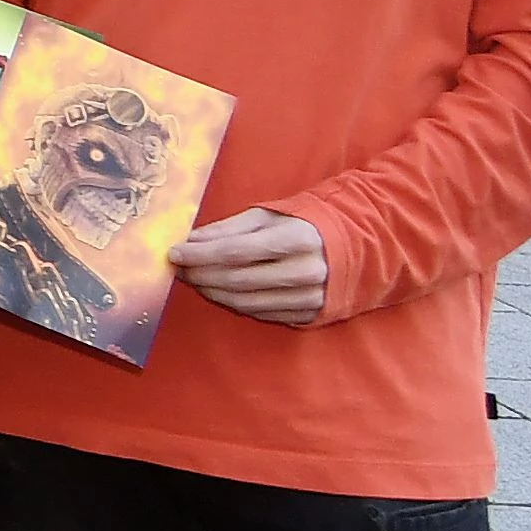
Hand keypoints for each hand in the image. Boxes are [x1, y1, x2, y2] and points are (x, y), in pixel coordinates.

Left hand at [172, 205, 329, 327]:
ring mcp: (309, 298)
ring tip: (194, 279)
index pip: (236, 251)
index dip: (200, 255)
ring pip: (246, 302)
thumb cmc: (305, 225)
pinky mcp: (309, 315)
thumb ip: (230, 228)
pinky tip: (220, 292)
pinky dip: (235, 304)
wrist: (357, 248)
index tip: (173, 254)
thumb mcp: (270, 215)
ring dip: (213, 292)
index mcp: (296, 239)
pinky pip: (261, 313)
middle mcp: (305, 272)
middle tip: (179, 269)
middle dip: (201, 275)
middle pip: (237, 280)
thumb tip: (191, 240)